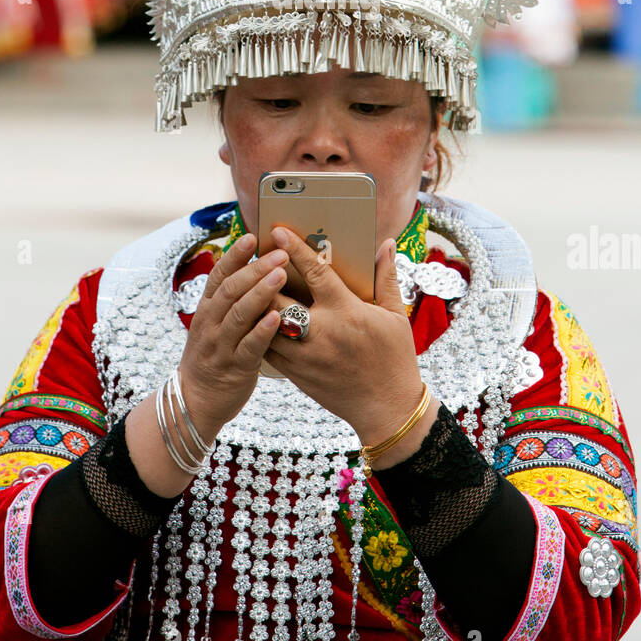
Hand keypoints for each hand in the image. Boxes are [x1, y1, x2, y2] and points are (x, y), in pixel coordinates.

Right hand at [179, 233, 288, 443]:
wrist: (196, 400)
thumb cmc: (214, 354)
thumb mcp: (215, 323)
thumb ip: (232, 299)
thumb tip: (257, 267)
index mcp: (207, 308)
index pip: (219, 275)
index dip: (235, 255)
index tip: (252, 236)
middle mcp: (211, 323)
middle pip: (231, 289)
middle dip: (256, 268)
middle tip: (281, 253)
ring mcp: (221, 346)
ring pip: (239, 314)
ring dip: (261, 292)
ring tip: (281, 274)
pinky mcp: (235, 367)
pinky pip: (249, 346)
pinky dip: (263, 330)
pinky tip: (277, 317)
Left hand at [264, 226, 427, 444]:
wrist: (387, 410)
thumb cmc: (395, 360)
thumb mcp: (395, 316)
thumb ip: (386, 277)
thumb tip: (386, 244)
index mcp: (346, 311)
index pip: (314, 272)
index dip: (293, 249)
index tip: (277, 231)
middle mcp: (320, 331)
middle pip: (278, 297)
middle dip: (262, 275)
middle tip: (253, 257)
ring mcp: (304, 355)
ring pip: (265, 324)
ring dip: (254, 304)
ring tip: (245, 285)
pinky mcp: (296, 374)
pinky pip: (267, 349)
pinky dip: (258, 332)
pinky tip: (253, 319)